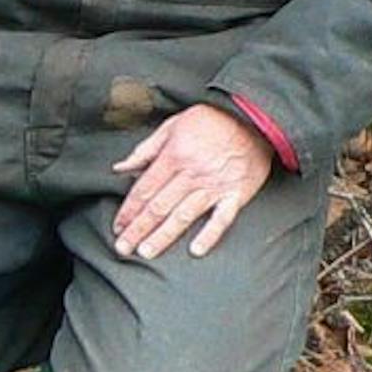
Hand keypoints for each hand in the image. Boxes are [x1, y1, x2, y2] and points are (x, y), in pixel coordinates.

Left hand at [112, 104, 273, 259]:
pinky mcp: (237, 194)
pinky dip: (209, 235)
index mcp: (173, 157)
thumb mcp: (172, 125)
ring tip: (146, 252)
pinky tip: (196, 250)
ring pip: (183, 216)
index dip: (128, 210)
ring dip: (163, 236)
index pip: (144, 189)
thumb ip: (146, 150)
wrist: (255, 119)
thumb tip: (120, 167)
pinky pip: (222, 218)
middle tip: (123, 248)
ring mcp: (215, 186)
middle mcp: (191, 174)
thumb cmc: (211, 121)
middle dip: (138, 229)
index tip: (117, 227)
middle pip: (158, 206)